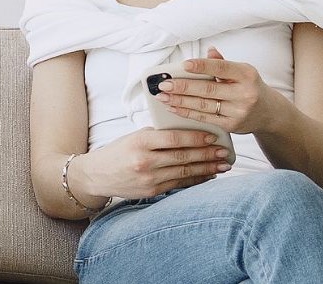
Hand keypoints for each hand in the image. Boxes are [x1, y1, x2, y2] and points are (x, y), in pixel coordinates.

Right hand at [74, 127, 230, 199]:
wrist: (96, 175)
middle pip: (183, 157)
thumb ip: (159, 134)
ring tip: (222, 165)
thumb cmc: (119, 151)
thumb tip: (191, 131)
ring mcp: (148, 179)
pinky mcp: (151, 192)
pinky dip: (195, 179)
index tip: (214, 137)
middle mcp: (145, 161)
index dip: (196, 138)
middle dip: (207, 155)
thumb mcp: (136, 136)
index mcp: (141, 142)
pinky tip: (208, 175)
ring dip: (206, 169)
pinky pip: (178, 184)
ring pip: (184, 172)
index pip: (175, 139)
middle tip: (225, 153)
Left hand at [157, 48, 278, 134]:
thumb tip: (208, 51)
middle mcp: (244, 93)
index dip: (202, 66)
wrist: (269, 113)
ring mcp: (238, 111)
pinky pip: (205, 119)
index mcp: (247, 74)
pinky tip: (174, 108)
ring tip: (163, 97)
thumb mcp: (243, 72)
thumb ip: (223, 63)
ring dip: (180, 101)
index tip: (183, 65)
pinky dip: (187, 113)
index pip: (221, 68)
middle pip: (208, 89)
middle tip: (163, 84)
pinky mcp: (231, 126)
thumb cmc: (251, 87)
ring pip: (203, 105)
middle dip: (183, 87)